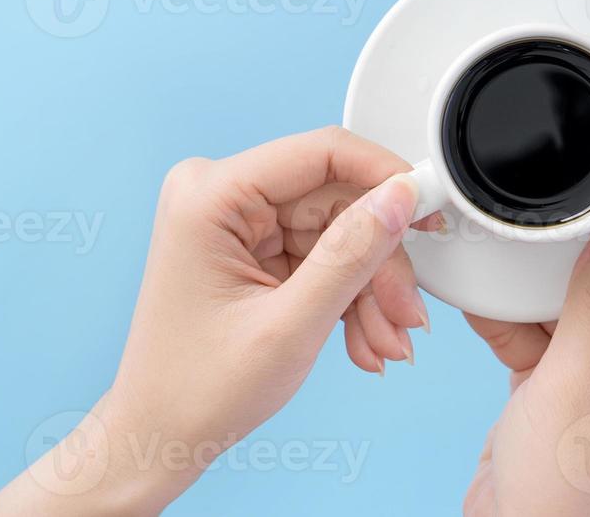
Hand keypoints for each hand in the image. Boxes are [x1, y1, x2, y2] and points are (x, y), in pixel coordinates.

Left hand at [0, 127, 437, 514]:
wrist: (160, 437)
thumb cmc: (195, 391)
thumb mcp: (291, 325)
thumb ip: (351, 255)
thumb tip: (398, 197)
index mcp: (209, 195)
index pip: (321, 153)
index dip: (384, 176)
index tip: (429, 207)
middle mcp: (217, 195)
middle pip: (336, 199)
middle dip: (380, 262)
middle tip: (408, 312)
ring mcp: (233, 221)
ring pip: (337, 232)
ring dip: (370, 289)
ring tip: (386, 342)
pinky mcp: (250, 247)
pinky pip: (321, 254)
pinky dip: (349, 297)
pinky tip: (363, 340)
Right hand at [463, 225, 589, 515]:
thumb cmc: (561, 501)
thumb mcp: (574, 388)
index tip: (571, 208)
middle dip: (557, 266)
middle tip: (519, 243)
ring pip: (564, 302)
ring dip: (525, 294)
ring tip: (494, 274)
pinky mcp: (564, 381)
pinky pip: (538, 330)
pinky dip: (509, 321)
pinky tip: (483, 302)